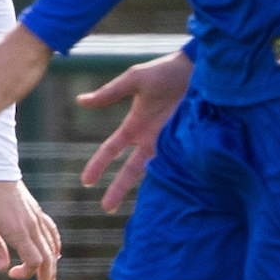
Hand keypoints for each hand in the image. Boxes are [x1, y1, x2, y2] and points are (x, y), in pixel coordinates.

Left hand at [0, 179, 61, 279]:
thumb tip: (3, 268)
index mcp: (18, 230)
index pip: (34, 261)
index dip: (26, 274)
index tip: (10, 274)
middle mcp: (32, 225)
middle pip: (48, 259)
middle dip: (46, 279)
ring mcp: (37, 218)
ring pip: (52, 247)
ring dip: (51, 267)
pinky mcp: (37, 212)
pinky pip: (52, 233)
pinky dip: (55, 247)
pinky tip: (54, 256)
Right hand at [78, 48, 192, 211]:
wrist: (198, 69)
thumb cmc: (165, 72)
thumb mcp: (134, 80)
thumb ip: (110, 93)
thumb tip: (81, 101)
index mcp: (134, 126)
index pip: (111, 150)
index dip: (98, 165)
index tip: (86, 181)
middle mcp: (149, 139)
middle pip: (129, 170)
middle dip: (117, 188)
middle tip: (106, 208)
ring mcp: (168, 144)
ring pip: (152, 173)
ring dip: (143, 189)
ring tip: (140, 210)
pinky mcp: (186, 144)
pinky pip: (176, 165)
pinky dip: (170, 179)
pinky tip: (167, 196)